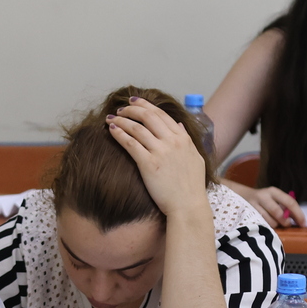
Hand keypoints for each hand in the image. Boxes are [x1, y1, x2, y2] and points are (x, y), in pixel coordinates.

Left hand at [106, 97, 208, 220]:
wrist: (188, 206)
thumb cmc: (191, 186)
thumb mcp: (195, 158)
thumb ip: (187, 140)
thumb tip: (179, 126)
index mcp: (183, 138)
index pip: (161, 114)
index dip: (145, 105)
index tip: (134, 101)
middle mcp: (172, 141)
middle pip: (147, 116)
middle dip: (131, 109)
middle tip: (120, 108)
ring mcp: (160, 152)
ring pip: (136, 127)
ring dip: (121, 120)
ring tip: (110, 118)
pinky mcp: (148, 164)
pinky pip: (130, 143)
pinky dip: (119, 134)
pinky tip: (111, 130)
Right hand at [228, 181, 303, 226]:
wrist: (241, 195)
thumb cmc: (264, 200)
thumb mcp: (274, 199)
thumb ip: (286, 207)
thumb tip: (299, 220)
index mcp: (273, 191)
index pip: (289, 202)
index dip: (298, 214)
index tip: (303, 224)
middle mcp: (263, 196)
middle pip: (278, 212)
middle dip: (285, 221)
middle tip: (287, 225)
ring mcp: (253, 205)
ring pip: (268, 221)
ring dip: (275, 225)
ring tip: (275, 224)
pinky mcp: (247, 213)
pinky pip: (260, 224)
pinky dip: (266, 227)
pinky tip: (267, 226)